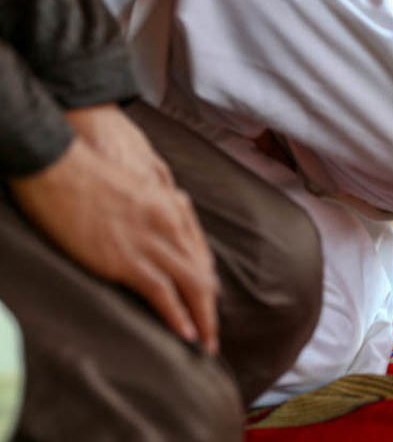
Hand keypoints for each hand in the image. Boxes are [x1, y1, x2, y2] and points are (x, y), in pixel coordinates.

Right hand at [9, 114, 218, 352]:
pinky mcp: (127, 259)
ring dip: (203, 319)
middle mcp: (170, 225)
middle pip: (202, 273)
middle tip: (213, 334)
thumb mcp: (135, 187)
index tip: (209, 302)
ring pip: (192, 286)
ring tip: (206, 343)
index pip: (200, 252)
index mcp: (173, 206)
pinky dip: (177, 316)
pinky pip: (162, 293)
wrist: (59, 167)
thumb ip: (155, 206)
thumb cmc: (88, 174)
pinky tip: (185, 334)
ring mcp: (151, 242)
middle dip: (210, 308)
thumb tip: (160, 227)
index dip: (207, 281)